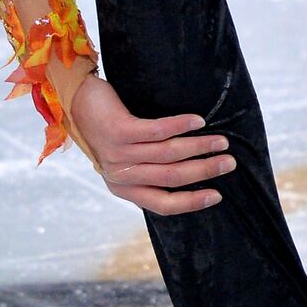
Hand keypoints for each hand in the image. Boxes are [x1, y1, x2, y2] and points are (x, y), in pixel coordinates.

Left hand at [69, 74, 234, 214]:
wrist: (76, 102)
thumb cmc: (108, 130)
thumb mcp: (125, 160)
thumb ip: (149, 172)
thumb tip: (193, 176)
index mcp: (124, 188)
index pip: (163, 205)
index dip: (192, 202)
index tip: (217, 195)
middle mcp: (121, 174)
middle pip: (172, 177)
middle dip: (205, 170)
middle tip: (229, 162)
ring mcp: (118, 153)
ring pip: (169, 154)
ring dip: (200, 147)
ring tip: (221, 141)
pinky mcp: (118, 130)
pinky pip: (158, 130)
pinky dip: (182, 125)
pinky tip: (198, 121)